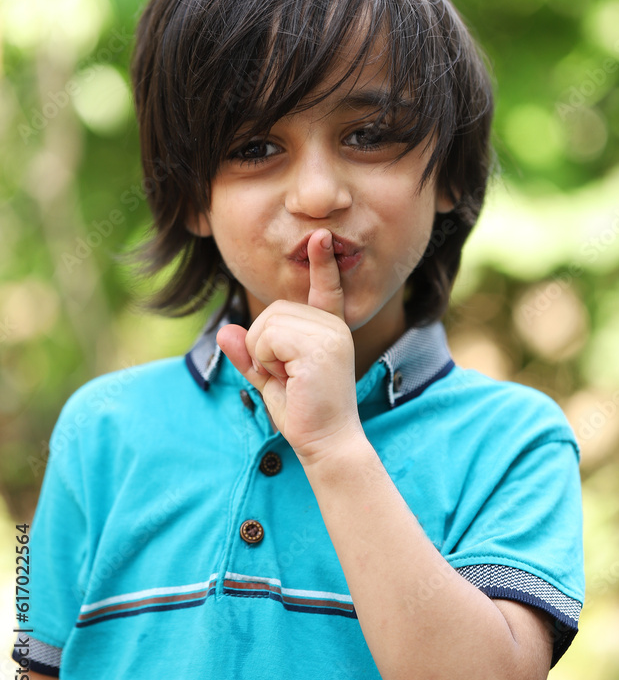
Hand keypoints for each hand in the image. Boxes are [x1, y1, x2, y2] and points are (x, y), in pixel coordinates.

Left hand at [216, 229, 363, 464]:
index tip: (321, 236)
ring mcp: (328, 334)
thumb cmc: (303, 414)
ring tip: (288, 378)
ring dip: (263, 355)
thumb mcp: (269, 379)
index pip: (324, 288)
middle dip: (262, 345)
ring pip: (268, 324)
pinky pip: (268, 338)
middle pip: (273, 311)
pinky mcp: (318, 347)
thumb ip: (249, 355)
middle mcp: (332, 325)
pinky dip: (265, 360)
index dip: (322, 262)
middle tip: (285, 375)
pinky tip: (288, 378)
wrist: (326, 444)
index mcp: (327, 329)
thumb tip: (225, 331)